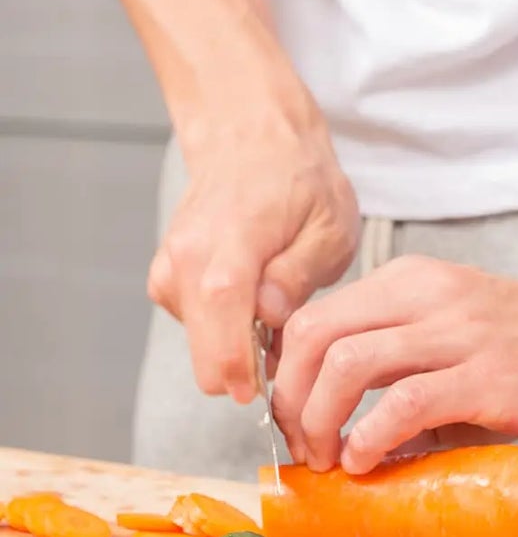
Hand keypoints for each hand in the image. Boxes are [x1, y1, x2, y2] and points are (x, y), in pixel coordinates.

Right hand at [148, 109, 359, 401]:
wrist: (252, 141)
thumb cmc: (299, 182)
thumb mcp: (329, 227)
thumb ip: (300, 275)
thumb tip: (271, 316)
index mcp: (229, 242)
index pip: (222, 313)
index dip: (239, 364)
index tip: (260, 395)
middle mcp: (186, 257)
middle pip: (203, 346)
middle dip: (246, 369)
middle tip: (294, 361)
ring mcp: (172, 269)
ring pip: (202, 344)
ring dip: (241, 348)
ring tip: (283, 317)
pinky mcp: (169, 280)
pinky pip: (199, 328)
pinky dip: (228, 331)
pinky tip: (258, 306)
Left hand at [271, 255, 517, 474]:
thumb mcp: (459, 342)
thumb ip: (403, 374)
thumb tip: (351, 437)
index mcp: (415, 282)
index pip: (315, 316)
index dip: (287, 374)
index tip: (295, 419)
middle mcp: (430, 297)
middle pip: (316, 335)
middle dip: (291, 399)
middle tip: (304, 446)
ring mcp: (460, 335)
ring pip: (349, 364)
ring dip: (321, 420)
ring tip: (332, 459)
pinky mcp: (489, 378)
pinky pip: (404, 404)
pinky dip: (370, 437)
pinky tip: (370, 461)